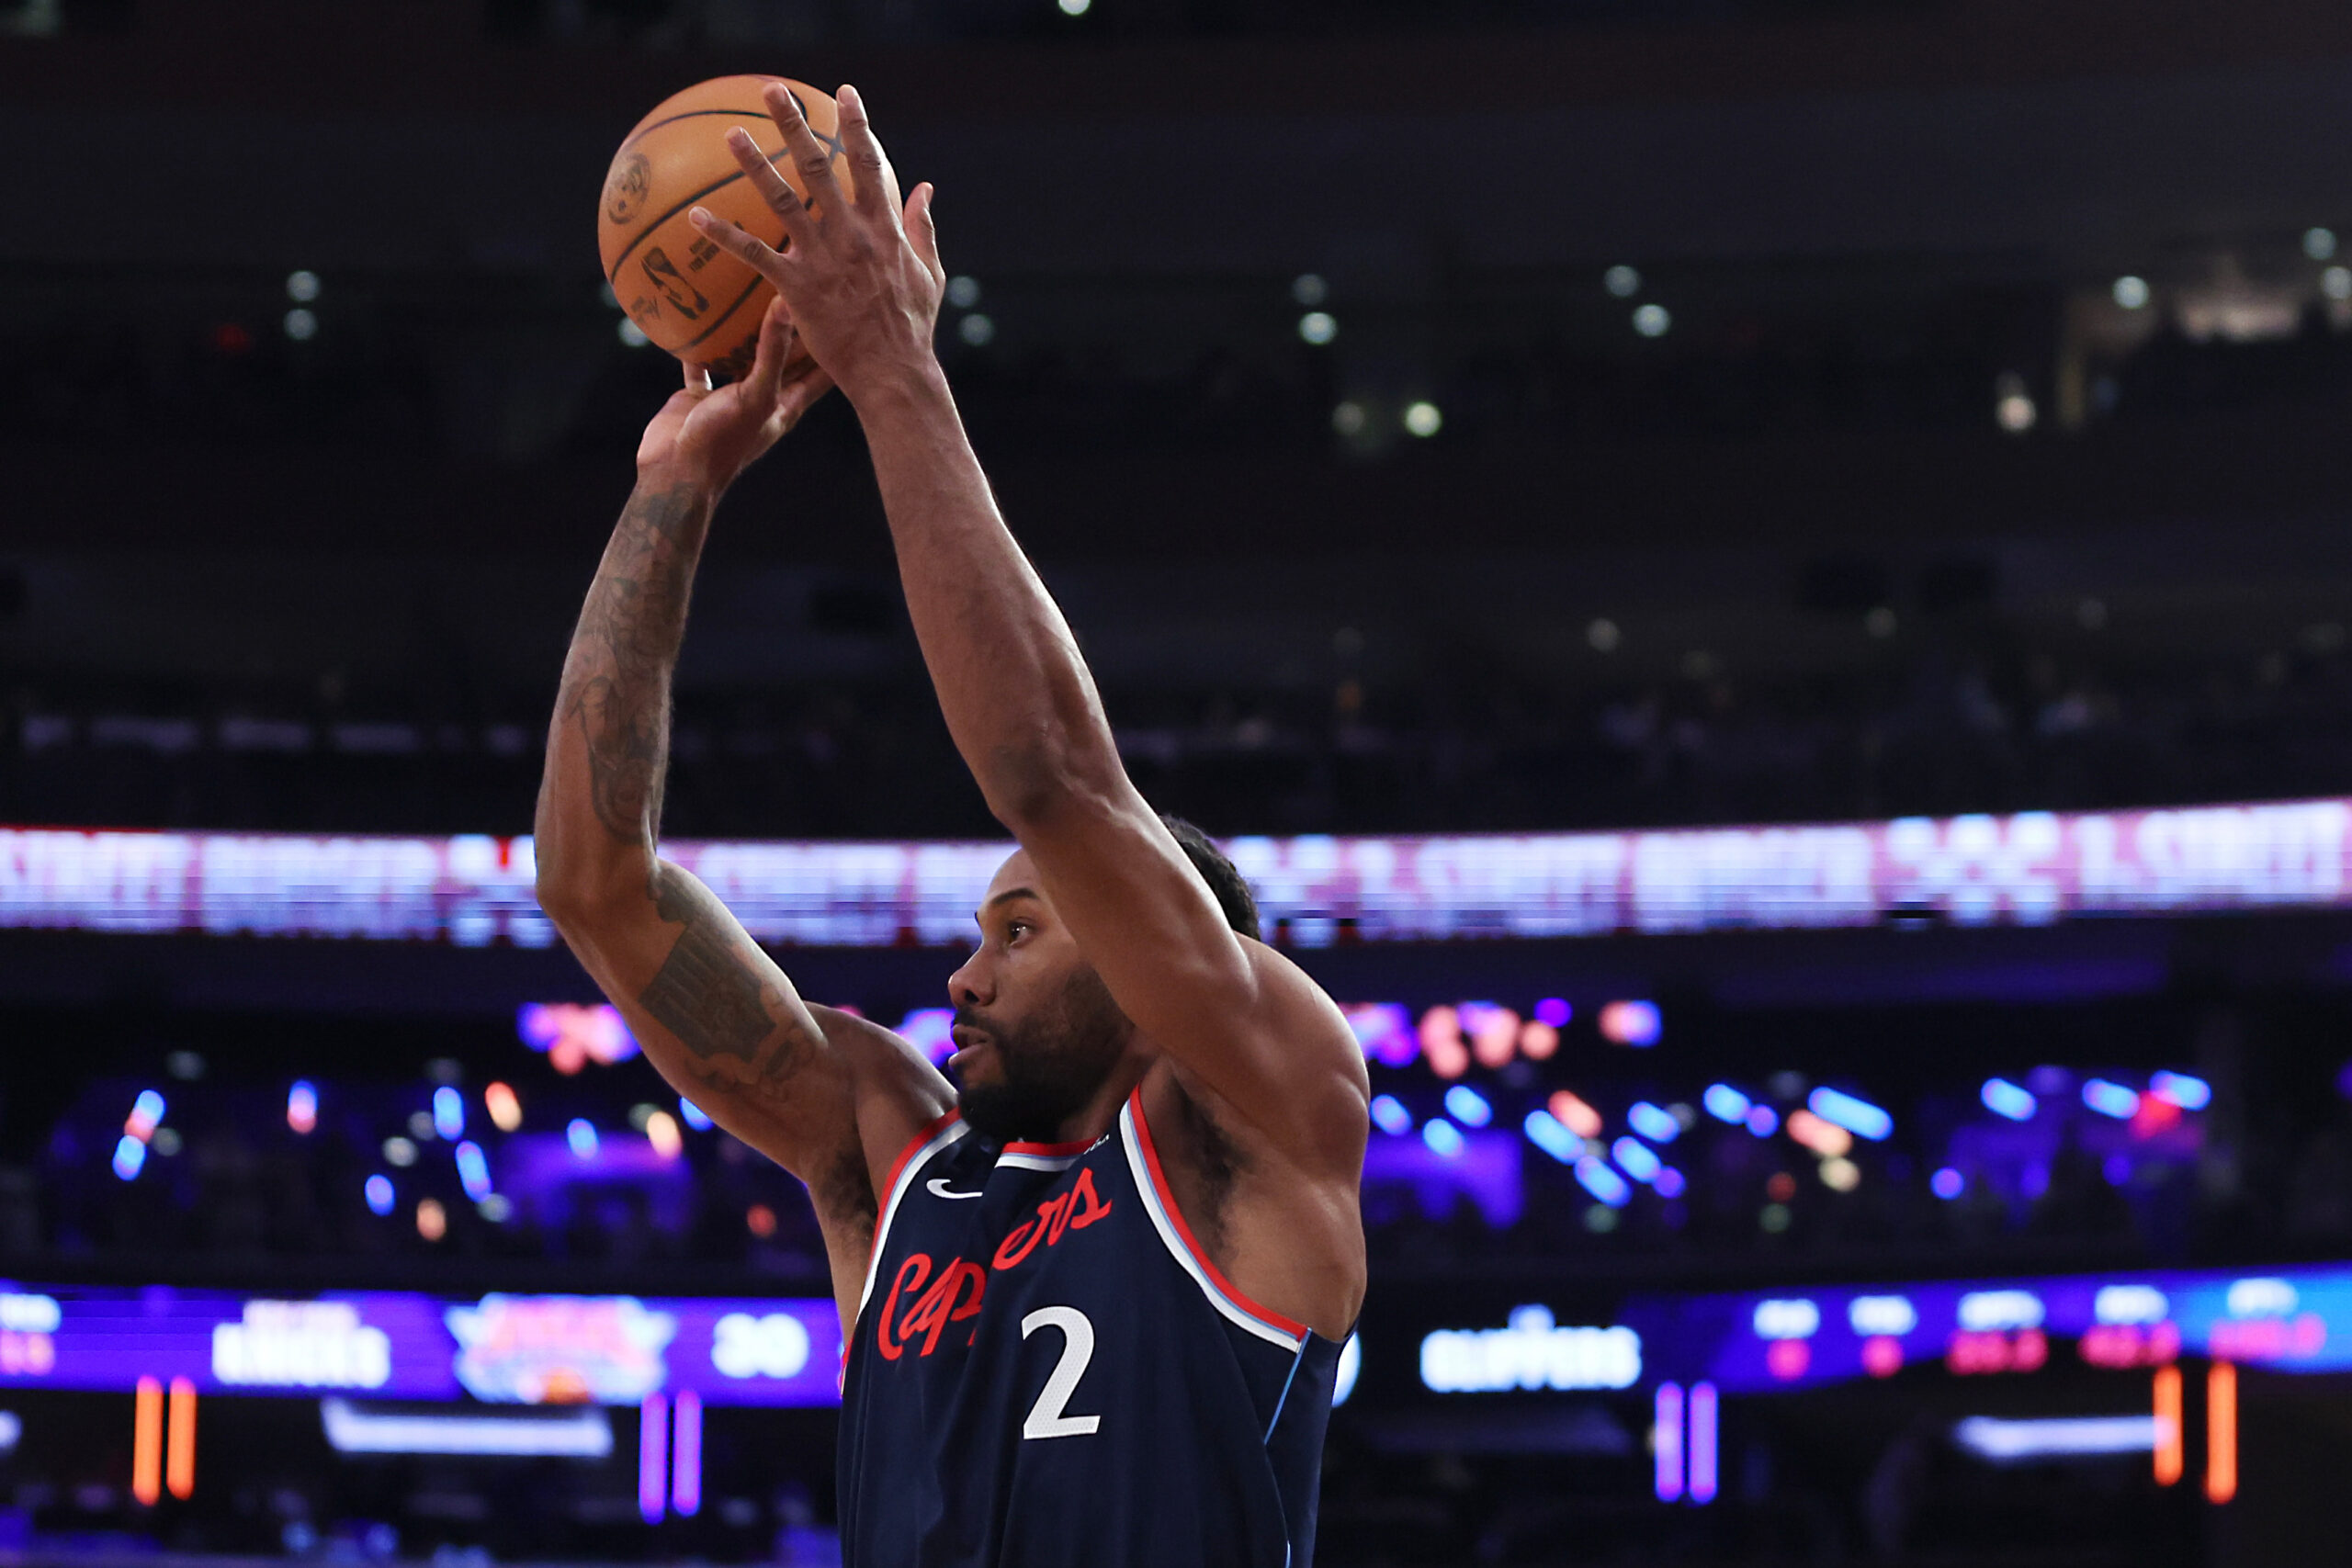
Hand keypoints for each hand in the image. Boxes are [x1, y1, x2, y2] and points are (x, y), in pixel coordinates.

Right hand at [636, 298, 833, 491]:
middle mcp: (763, 399)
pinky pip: (702, 364)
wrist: (675, 474)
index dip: (834, 346)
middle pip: (785, 359)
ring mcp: (731, 398)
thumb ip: (772, 352)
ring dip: (746, 333)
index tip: (847, 314)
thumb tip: (786, 303)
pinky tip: (697, 315)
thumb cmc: (723, 440)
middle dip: (793, 330)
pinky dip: (699, 344)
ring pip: (743, 358)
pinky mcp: (700, 397)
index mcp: (787, 405)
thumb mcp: (755, 393)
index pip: (821, 371)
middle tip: (802, 293)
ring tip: (752, 294)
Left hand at [687, 82, 946, 404]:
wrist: (893, 372)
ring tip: (731, 133)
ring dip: (755, 163)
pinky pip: (754, 254)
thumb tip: (924, 188)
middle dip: (797, 125)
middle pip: (820, 166)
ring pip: (783, 199)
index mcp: (885, 228)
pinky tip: (695, 216)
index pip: (871, 164)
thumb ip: (922, 227)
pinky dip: (723, 234)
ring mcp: (823, 258)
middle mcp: (852, 234)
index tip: (845, 94)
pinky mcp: (797, 287)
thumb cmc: (913, 328)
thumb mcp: (931, 273)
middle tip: (775, 91)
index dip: (858, 125)